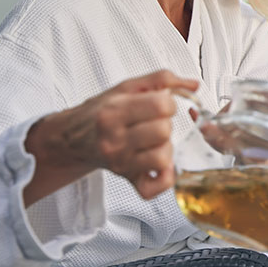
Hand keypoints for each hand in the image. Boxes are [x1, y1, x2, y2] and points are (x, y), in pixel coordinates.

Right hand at [24, 70, 198, 203]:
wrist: (74, 138)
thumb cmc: (102, 112)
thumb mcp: (126, 87)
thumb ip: (161, 79)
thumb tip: (194, 85)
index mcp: (113, 112)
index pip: (161, 105)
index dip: (168, 102)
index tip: (162, 105)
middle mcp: (114, 139)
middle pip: (164, 131)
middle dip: (166, 124)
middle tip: (155, 123)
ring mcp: (120, 162)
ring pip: (163, 157)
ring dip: (166, 147)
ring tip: (155, 141)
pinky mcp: (127, 180)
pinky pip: (156, 187)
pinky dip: (165, 176)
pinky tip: (159, 163)